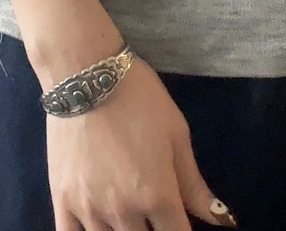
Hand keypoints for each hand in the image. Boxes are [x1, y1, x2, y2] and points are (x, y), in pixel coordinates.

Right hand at [47, 53, 237, 229]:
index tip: (178, 221)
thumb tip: (223, 220)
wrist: (86, 72)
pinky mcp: (62, 199)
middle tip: (153, 212)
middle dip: (153, 230)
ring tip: (129, 215)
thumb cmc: (138, 97)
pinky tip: (97, 228)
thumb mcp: (176, 134)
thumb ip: (194, 184)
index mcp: (158, 195)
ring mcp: (89, 209)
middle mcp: (124, 211)